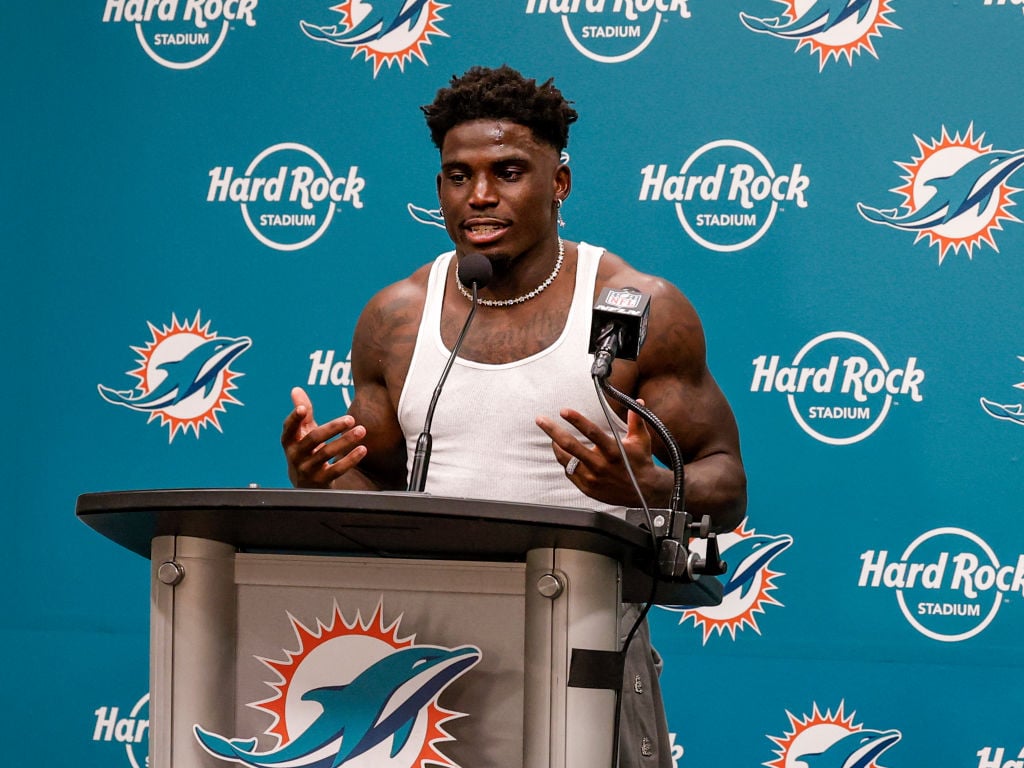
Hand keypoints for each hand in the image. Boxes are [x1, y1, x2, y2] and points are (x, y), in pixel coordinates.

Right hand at [281, 387, 367, 487]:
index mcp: (289, 442)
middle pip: (314, 439)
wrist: (305, 485)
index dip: (294, 419)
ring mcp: (307, 469)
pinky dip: (350, 459)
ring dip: (346, 441)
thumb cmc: (306, 451)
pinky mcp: (321, 480)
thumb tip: (296, 389)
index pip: (289, 428)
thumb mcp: (302, 433)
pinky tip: (362, 449)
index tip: (303, 409)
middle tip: (350, 418)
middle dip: (332, 428)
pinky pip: (337, 469)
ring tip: (361, 430)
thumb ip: (303, 413)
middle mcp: (295, 456)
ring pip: (327, 453)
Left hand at [535, 404, 665, 507]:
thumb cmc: (640, 462)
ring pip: (566, 459)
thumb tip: (638, 402)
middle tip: (540, 420)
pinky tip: (563, 452)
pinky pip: (569, 472)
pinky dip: (564, 460)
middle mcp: (600, 465)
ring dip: (555, 445)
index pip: (592, 433)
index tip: (563, 411)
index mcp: (613, 451)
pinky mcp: (587, 488)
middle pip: (571, 446)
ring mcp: (592, 478)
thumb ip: (637, 421)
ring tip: (551, 435)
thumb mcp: (642, 441)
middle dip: (552, 431)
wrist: (643, 492)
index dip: (577, 420)